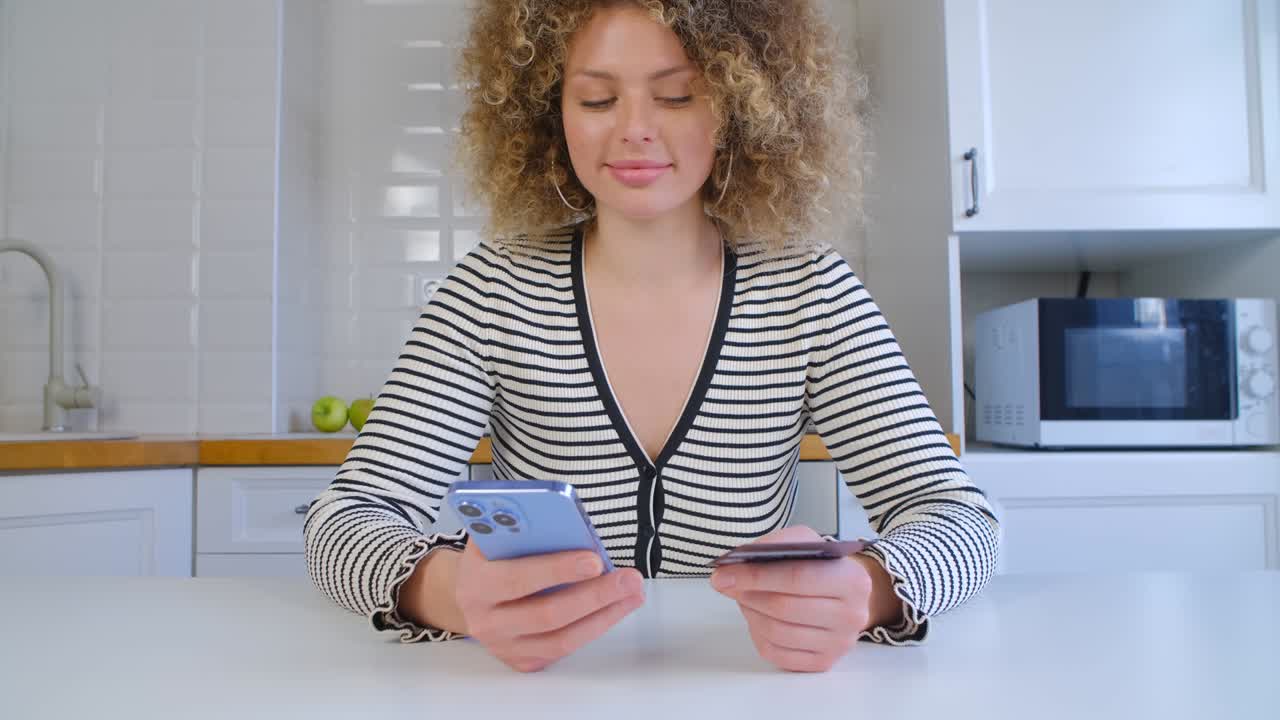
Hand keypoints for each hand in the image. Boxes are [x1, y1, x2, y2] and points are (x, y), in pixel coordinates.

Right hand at [452, 541, 644, 672]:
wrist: (471, 594)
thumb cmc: (492, 557)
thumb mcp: (495, 535)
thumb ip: (521, 529)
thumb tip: (567, 523)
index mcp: (476, 582)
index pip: (517, 578)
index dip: (557, 570)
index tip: (593, 560)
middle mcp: (486, 620)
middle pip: (547, 614)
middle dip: (594, 595)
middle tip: (628, 579)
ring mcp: (504, 645)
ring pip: (562, 639)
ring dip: (604, 615)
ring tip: (632, 592)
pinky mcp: (522, 660)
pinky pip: (564, 649)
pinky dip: (594, 627)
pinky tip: (615, 608)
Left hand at [710, 526, 877, 672]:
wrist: (846, 595)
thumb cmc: (820, 566)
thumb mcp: (805, 542)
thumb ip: (775, 546)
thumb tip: (736, 562)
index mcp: (852, 580)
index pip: (797, 578)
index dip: (756, 576)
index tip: (724, 573)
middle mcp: (852, 615)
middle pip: (785, 607)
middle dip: (748, 594)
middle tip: (725, 583)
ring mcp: (839, 643)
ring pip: (777, 632)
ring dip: (750, 612)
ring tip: (742, 597)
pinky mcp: (823, 662)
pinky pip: (777, 653)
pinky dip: (757, 634)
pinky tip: (756, 617)